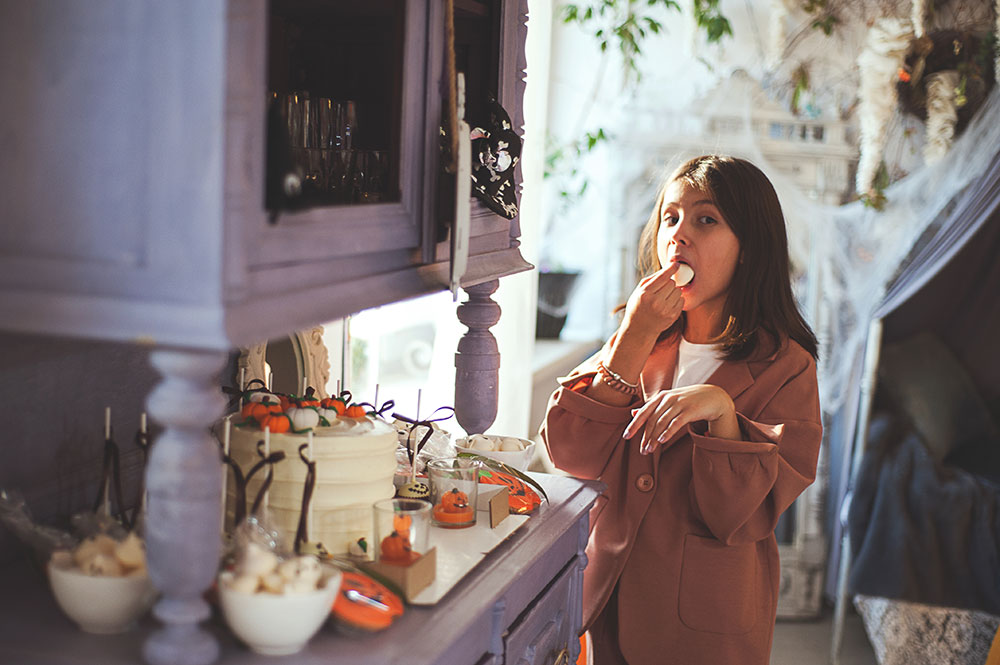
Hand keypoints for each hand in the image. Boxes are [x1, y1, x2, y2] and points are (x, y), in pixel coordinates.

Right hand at [620, 265, 683, 341]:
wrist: (639, 329)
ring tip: (664, 297)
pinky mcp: (672, 316)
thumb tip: (668, 268)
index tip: (676, 264)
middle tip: (662, 288)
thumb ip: (652, 279)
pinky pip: (681, 300)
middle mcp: (655, 302)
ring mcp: (665, 310)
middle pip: (672, 283)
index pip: (663, 277)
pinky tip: (668, 304)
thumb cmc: (638, 306)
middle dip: (668, 283)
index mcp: (645, 294)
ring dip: (673, 291)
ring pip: (678, 291)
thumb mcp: (638, 291)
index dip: (671, 269)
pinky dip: (677, 299)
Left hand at [623, 384, 738, 454]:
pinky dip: (668, 432)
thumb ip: (652, 408)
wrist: (714, 397)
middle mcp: (668, 398)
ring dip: (654, 438)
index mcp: (661, 396)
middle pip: (652, 419)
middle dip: (645, 436)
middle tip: (641, 450)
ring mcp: (679, 403)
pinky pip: (676, 422)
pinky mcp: (690, 409)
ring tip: (649, 450)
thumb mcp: (669, 401)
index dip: (634, 425)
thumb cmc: (688, 401)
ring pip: (662, 422)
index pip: (644, 412)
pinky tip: (662, 441)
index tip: (626, 436)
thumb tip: (633, 413)